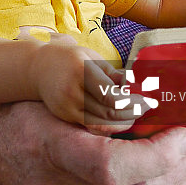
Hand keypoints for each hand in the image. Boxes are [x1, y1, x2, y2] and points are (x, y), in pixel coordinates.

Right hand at [29, 35, 148, 131]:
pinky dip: (108, 126)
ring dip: (122, 122)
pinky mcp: (64, 116)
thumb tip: (137, 85)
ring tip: (135, 115)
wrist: (37, 68)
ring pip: (101, 123)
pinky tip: (119, 121)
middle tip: (146, 109)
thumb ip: (113, 73)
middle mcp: (72, 91)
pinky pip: (90, 126)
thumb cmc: (71, 59)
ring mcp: (67, 106)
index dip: (132, 102)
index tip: (147, 100)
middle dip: (132, 113)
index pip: (111, 96)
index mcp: (82, 71)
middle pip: (108, 112)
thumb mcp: (92, 58)